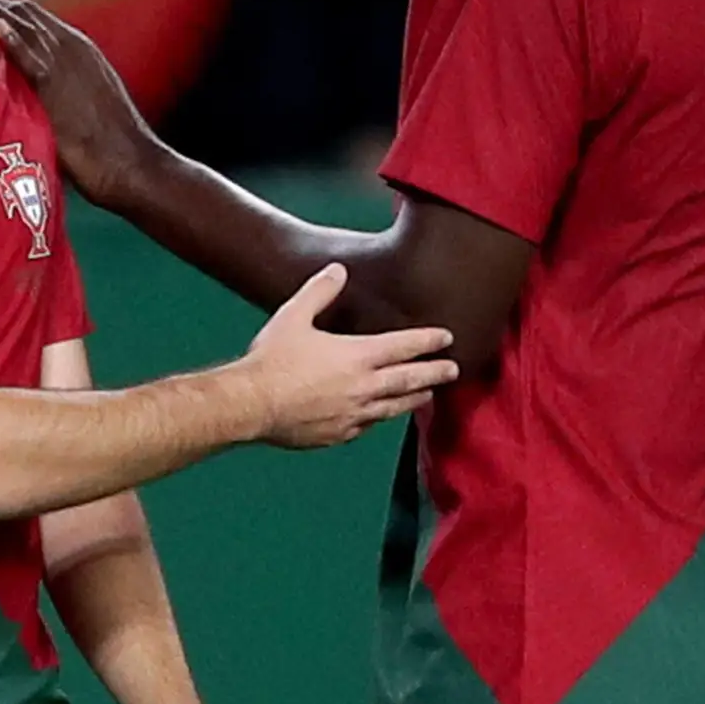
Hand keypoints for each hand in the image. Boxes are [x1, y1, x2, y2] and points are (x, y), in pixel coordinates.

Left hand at [0, 0, 151, 211]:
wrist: (130, 163)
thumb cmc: (109, 141)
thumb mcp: (85, 99)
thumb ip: (58, 85)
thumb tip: (31, 88)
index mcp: (79, 48)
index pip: (36, 17)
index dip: (4, 12)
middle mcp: (72, 46)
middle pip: (26, 12)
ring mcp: (66, 63)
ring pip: (25, 25)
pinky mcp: (59, 85)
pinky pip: (32, 55)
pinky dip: (13, 39)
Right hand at [238, 264, 456, 447]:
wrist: (251, 404)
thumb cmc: (271, 361)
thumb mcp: (293, 316)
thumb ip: (320, 292)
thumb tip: (338, 269)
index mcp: (357, 355)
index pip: (405, 345)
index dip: (429, 340)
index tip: (446, 338)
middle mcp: (363, 386)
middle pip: (411, 380)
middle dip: (435, 373)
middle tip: (453, 370)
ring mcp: (353, 414)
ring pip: (394, 407)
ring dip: (414, 399)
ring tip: (427, 395)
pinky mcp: (338, 434)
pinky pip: (366, 426)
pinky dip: (377, 418)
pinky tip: (378, 416)